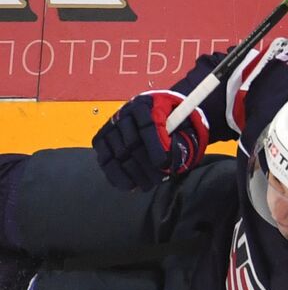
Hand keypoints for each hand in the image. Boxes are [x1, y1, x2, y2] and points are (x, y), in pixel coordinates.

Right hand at [93, 91, 208, 190]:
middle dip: (145, 165)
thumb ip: (180, 141)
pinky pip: (104, 159)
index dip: (154, 147)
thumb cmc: (175, 123)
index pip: (147, 126)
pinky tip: (129, 185)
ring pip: (117, 153)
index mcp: (148, 104)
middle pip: (130, 143)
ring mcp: (112, 125)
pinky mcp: (102, 138)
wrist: (161, 113)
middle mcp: (126, 112)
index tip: (163, 164)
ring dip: (133, 173)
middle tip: (159, 180)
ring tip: (148, 185)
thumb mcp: (184, 127)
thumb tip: (169, 162)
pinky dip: (116, 175)